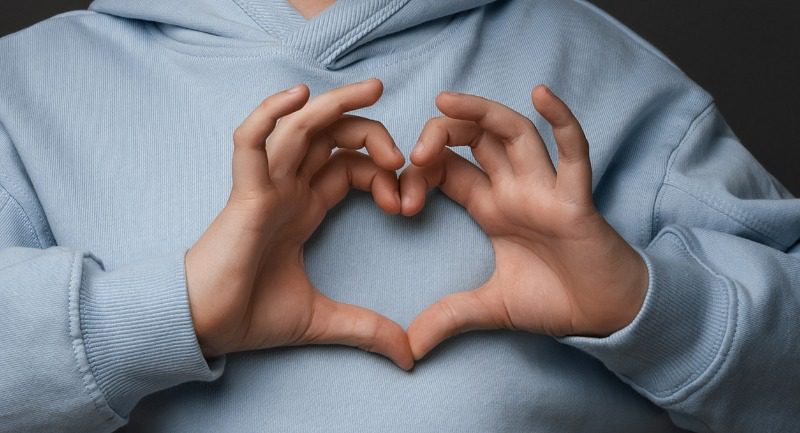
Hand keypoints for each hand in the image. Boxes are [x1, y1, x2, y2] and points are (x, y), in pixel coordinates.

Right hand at [185, 79, 413, 369]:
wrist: (206, 328)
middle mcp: (287, 188)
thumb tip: (410, 356)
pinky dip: (269, 115)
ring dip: (334, 105)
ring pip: (298, 129)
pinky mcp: (243, 194)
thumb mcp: (323, 319)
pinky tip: (297, 95)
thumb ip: (367, 330)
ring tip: (373, 88)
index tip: (408, 203)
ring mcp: (265, 186)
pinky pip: (250, 142)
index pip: (350, 168)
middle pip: (329, 138)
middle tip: (404, 150)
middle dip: (368, 130)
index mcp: (305, 207)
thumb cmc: (252, 314)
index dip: (383, 175)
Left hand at [401, 86, 647, 359]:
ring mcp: (546, 189)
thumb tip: (410, 348)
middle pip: (477, 140)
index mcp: (491, 206)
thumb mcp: (490, 308)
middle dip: (443, 134)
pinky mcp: (577, 199)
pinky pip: (574, 154)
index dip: (420, 172)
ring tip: (446, 101)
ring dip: (482, 114)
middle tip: (414, 150)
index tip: (397, 198)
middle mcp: (515, 189)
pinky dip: (562, 122)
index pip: (449, 170)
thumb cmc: (554, 300)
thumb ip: (449, 318)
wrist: (603, 315)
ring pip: (515, 134)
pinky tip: (542, 95)